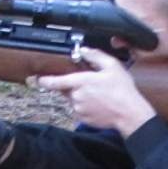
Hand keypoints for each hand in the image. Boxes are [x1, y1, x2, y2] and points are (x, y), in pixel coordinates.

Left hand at [32, 45, 156, 135]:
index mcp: (81, 82)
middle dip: (75, 86)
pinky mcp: (83, 119)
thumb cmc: (123, 91)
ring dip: (81, 96)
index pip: (56, 81)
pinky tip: (99, 104)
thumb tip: (84, 50)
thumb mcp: (112, 66)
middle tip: (92, 85)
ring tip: (99, 95)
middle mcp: (77, 96)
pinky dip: (86, 106)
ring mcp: (79, 109)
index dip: (45, 80)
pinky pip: (79, 109)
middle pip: (67, 89)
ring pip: (74, 99)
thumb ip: (96, 56)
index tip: (38, 79)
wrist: (129, 114)